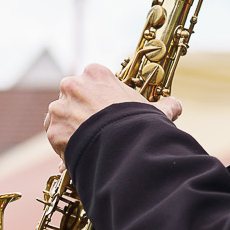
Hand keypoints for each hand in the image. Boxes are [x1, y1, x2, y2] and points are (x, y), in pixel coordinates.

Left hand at [46, 63, 181, 156]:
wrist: (123, 145)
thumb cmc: (139, 123)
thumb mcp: (155, 111)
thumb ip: (165, 105)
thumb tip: (176, 105)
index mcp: (95, 73)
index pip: (92, 80)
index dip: (100, 97)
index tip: (107, 110)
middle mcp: (72, 85)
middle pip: (73, 97)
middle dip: (82, 111)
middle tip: (98, 128)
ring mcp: (59, 108)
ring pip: (62, 117)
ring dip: (71, 128)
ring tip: (90, 145)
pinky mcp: (53, 130)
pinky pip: (57, 138)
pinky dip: (65, 147)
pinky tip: (81, 156)